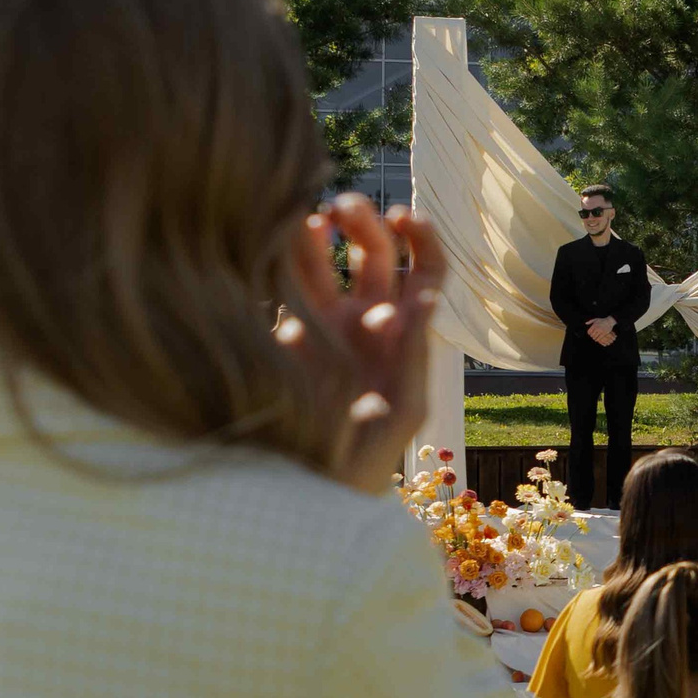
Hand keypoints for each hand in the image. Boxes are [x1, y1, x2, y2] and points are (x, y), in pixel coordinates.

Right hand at [276, 192, 447, 492]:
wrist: (313, 488)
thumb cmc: (370, 457)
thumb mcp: (404, 408)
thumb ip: (414, 352)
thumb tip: (423, 298)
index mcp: (403, 333)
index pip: (423, 269)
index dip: (419, 236)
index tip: (400, 216)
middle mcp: (364, 319)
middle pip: (371, 251)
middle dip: (361, 221)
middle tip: (344, 209)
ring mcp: (320, 323)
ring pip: (321, 260)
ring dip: (316, 233)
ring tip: (308, 222)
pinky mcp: (279, 333)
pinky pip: (281, 285)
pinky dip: (280, 260)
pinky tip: (274, 247)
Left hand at [586, 317, 617, 347]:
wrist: (609, 321)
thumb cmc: (602, 320)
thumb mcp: (596, 319)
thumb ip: (590, 321)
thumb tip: (586, 323)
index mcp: (594, 325)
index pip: (589, 332)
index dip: (589, 334)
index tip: (590, 334)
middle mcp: (597, 328)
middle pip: (591, 335)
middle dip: (592, 336)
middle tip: (593, 336)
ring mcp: (600, 331)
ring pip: (595, 337)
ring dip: (594, 338)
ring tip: (595, 338)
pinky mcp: (604, 333)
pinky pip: (599, 338)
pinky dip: (597, 339)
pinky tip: (597, 339)